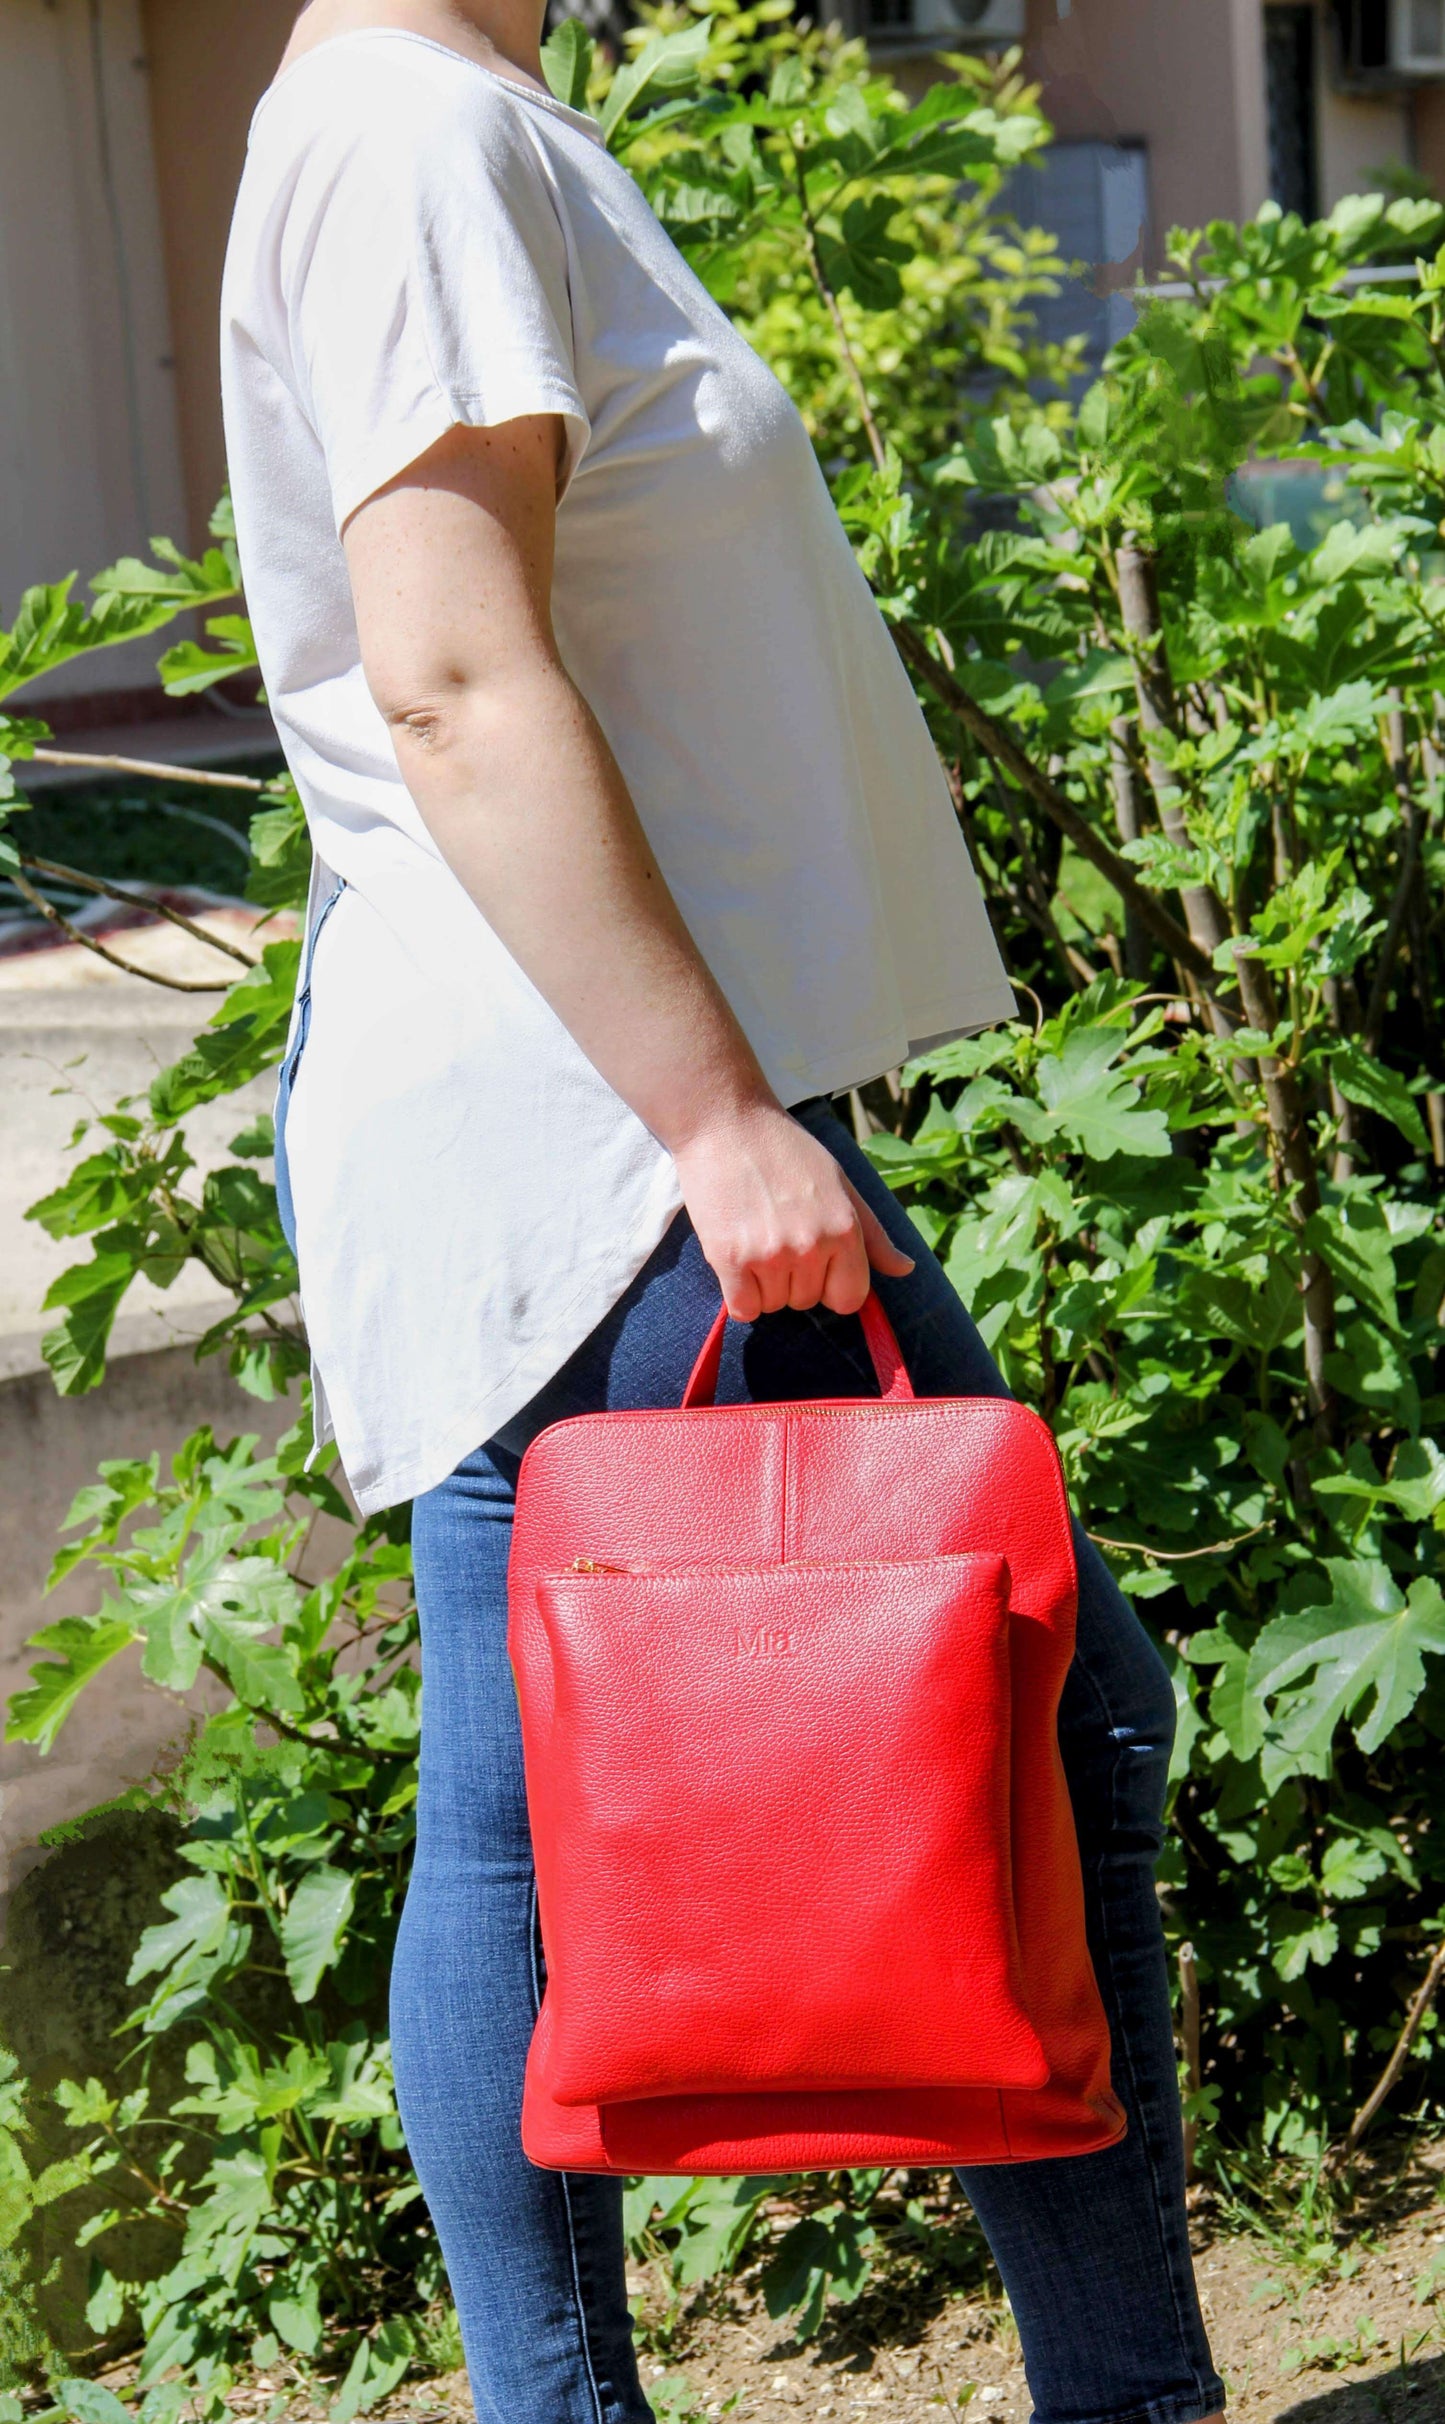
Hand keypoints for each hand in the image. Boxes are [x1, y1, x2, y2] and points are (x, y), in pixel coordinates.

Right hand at [670, 1102, 913, 1321]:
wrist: (727, 1123)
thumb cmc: (786, 1150)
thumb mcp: (841, 1183)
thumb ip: (873, 1234)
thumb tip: (906, 1269)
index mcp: (844, 1229)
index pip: (849, 1298)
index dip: (832, 1285)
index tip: (815, 1263)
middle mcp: (811, 1246)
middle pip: (807, 1302)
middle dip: (794, 1279)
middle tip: (777, 1235)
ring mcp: (769, 1254)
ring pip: (773, 1306)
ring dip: (764, 1285)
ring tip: (755, 1238)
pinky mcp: (729, 1258)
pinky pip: (743, 1309)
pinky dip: (740, 1295)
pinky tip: (736, 1260)